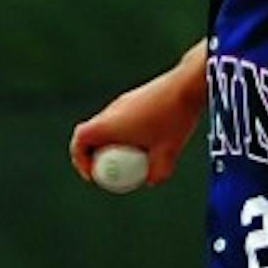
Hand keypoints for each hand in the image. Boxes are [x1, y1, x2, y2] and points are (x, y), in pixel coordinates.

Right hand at [70, 44, 206, 186]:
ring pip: (105, 126)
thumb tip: (150, 182)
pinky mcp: (134, 98)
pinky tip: (147, 141)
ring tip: (130, 159)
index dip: (80, 160)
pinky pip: (119, 119)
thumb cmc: (175, 119)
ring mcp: (122, 103)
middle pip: (90, 134)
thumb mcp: (169, 152)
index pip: (80, 140)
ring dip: (110, 143)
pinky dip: (123, 133)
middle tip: (109, 172)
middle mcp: (111, 111)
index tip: (93, 175)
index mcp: (109, 124)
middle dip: (94, 155)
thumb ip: (158, 172)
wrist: (186, 85)